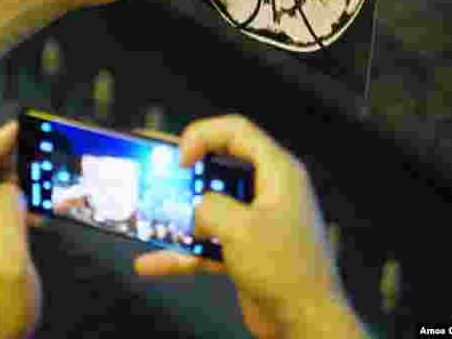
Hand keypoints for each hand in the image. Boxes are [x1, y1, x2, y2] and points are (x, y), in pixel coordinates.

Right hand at [132, 116, 355, 338]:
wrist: (307, 325)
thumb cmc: (286, 270)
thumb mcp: (240, 228)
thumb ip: (208, 206)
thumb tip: (195, 209)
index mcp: (278, 173)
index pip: (235, 132)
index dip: (202, 136)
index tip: (179, 159)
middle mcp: (268, 191)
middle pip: (217, 167)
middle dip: (182, 173)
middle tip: (151, 172)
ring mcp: (256, 222)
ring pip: (208, 206)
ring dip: (176, 214)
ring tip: (144, 214)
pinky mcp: (246, 250)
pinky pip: (207, 242)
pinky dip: (181, 251)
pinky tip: (151, 261)